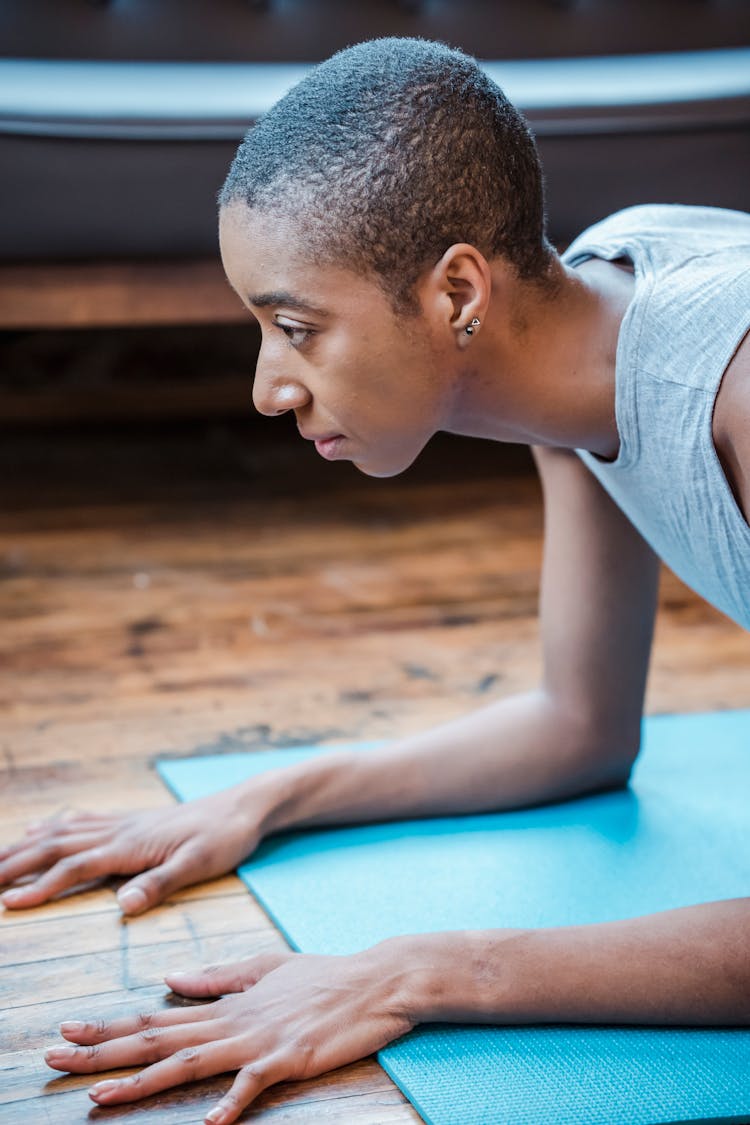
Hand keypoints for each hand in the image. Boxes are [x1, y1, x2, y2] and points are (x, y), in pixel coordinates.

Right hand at [0, 783, 269, 913]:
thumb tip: (122, 907)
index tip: (8, 904)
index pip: (75, 868)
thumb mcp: (198, 866)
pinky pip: (82, 821)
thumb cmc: (225, 838)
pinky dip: (53, 826)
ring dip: (27, 844)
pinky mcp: (132, 821)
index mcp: (131, 846)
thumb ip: (159, 884)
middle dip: (17, 863)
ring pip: (63, 831)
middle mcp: (120, 831)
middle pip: (57, 846)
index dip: (41, 887)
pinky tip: (38, 828)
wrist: (244, 806)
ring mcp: (124, 823)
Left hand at [44, 945, 415, 1123]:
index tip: (67, 1032)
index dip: (109, 1027)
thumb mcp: (264, 966)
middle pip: (158, 1040)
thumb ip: (215, 977)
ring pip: (190, 1063)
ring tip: (100, 1097)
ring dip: (142, 1080)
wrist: (376, 980)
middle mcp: (232, 1022)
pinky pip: (256, 1084)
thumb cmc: (324, 977)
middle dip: (103, 1054)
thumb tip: (168, 979)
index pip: (156, 1017)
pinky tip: (210, 1124)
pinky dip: (233, 1103)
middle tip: (54, 1060)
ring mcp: (259, 1041)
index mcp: (225, 1005)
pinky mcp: (290, 1058)